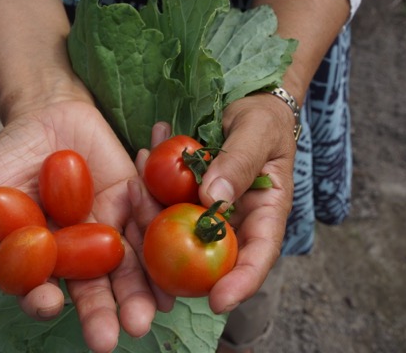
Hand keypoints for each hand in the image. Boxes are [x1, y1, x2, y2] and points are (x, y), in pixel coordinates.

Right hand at [0, 99, 155, 352]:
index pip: (44, 287)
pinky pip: (150, 225)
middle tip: (109, 340)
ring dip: (138, 295)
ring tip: (144, 318)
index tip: (48, 302)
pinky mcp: (135, 201)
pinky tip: (169, 280)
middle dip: (101, 315)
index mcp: (43, 257)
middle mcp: (80, 252)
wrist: (46, 112)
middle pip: (93, 289)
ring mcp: (110, 227)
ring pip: (127, 267)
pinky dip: (159, 248)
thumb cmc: (10, 158)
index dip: (43, 299)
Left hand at [131, 93, 294, 313]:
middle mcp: (232, 222)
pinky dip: (150, 180)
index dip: (241, 284)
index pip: (258, 258)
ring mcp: (203, 212)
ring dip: (151, 199)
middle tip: (141, 196)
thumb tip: (215, 200)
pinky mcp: (183, 197)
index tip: (217, 301)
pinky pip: (162, 200)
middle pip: (203, 250)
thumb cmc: (264, 118)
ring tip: (145, 156)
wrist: (247, 103)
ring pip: (174, 226)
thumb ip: (239, 163)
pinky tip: (146, 149)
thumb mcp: (257, 132)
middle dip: (169, 239)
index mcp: (264, 215)